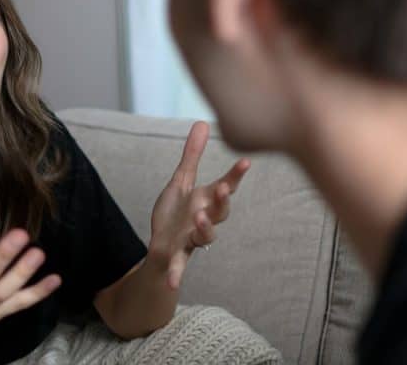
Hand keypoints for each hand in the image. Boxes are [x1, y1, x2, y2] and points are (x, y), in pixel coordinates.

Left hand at [149, 121, 249, 289]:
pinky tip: (172, 285)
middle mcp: (204, 220)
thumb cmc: (175, 212)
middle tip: (222, 188)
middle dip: (222, 201)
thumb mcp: (180, 181)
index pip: (225, 187)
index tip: (245, 162)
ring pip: (205, 237)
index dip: (235, 176)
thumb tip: (202, 122)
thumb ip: (192, 154)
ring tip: (199, 218)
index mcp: (206, 201)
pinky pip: (179, 266)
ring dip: (205, 229)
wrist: (161, 243)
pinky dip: (176, 275)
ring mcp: (192, 239)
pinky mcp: (176, 254)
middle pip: (220, 213)